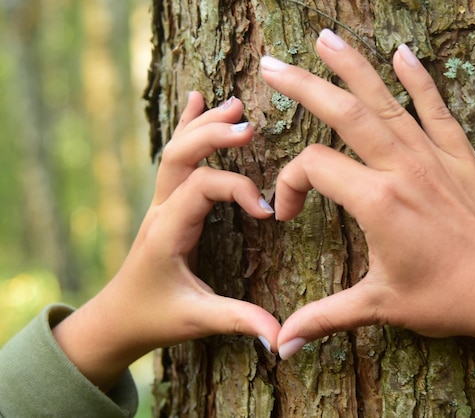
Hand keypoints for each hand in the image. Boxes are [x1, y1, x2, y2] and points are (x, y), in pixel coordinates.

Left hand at [52, 93, 279, 390]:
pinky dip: (187, 127)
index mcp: (167, 231)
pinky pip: (174, 158)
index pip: (203, 187)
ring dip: (203, 125)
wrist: (116, 319)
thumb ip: (238, 320)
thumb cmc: (153, 317)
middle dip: (213, 136)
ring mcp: (160, 203)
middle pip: (180, 155)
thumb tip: (279, 336)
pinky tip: (196, 101)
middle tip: (248, 126)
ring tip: (233, 103)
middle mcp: (160, 210)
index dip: (238, 190)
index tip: (268, 212)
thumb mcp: (196, 320)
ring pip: (176, 151)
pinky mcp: (165, 204)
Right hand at [261, 29, 474, 358]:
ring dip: (352, 67)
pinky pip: (436, 107)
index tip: (290, 214)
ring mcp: (433, 156)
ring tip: (324, 38)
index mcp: (377, 201)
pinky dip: (418, 78)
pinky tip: (402, 52)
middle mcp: (402, 168)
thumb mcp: (380, 306)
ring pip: (385, 100)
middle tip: (271, 66)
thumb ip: (325, 318)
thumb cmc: (447, 298)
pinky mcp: (459, 155)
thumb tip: (281, 345)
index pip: (313, 167)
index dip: (290, 185)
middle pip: (343, 113)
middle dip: (302, 86)